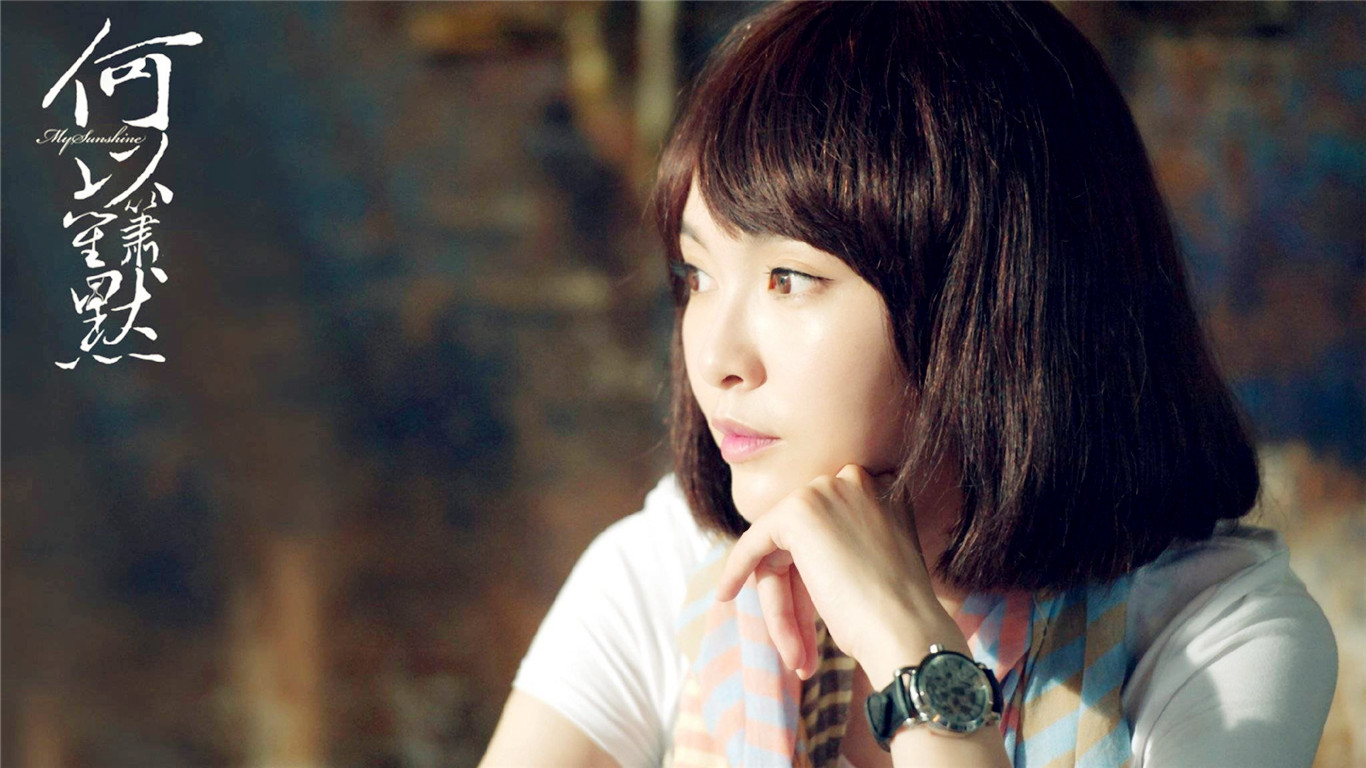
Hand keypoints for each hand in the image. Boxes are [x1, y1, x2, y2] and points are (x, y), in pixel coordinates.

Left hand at [715, 464, 966, 678]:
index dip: (811, 576)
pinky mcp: (798, 511)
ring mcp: (826, 492)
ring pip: (781, 550)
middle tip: (800, 652)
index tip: (806, 610)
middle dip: (797, 599)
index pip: (828, 531)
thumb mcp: (874, 565)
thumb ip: (843, 545)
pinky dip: (738, 568)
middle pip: (802, 541)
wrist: (906, 632)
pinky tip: (727, 594)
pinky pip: (755, 543)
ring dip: (783, 608)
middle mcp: (856, 481)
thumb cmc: (898, 616)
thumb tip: (795, 549)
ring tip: (796, 658)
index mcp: (883, 492)